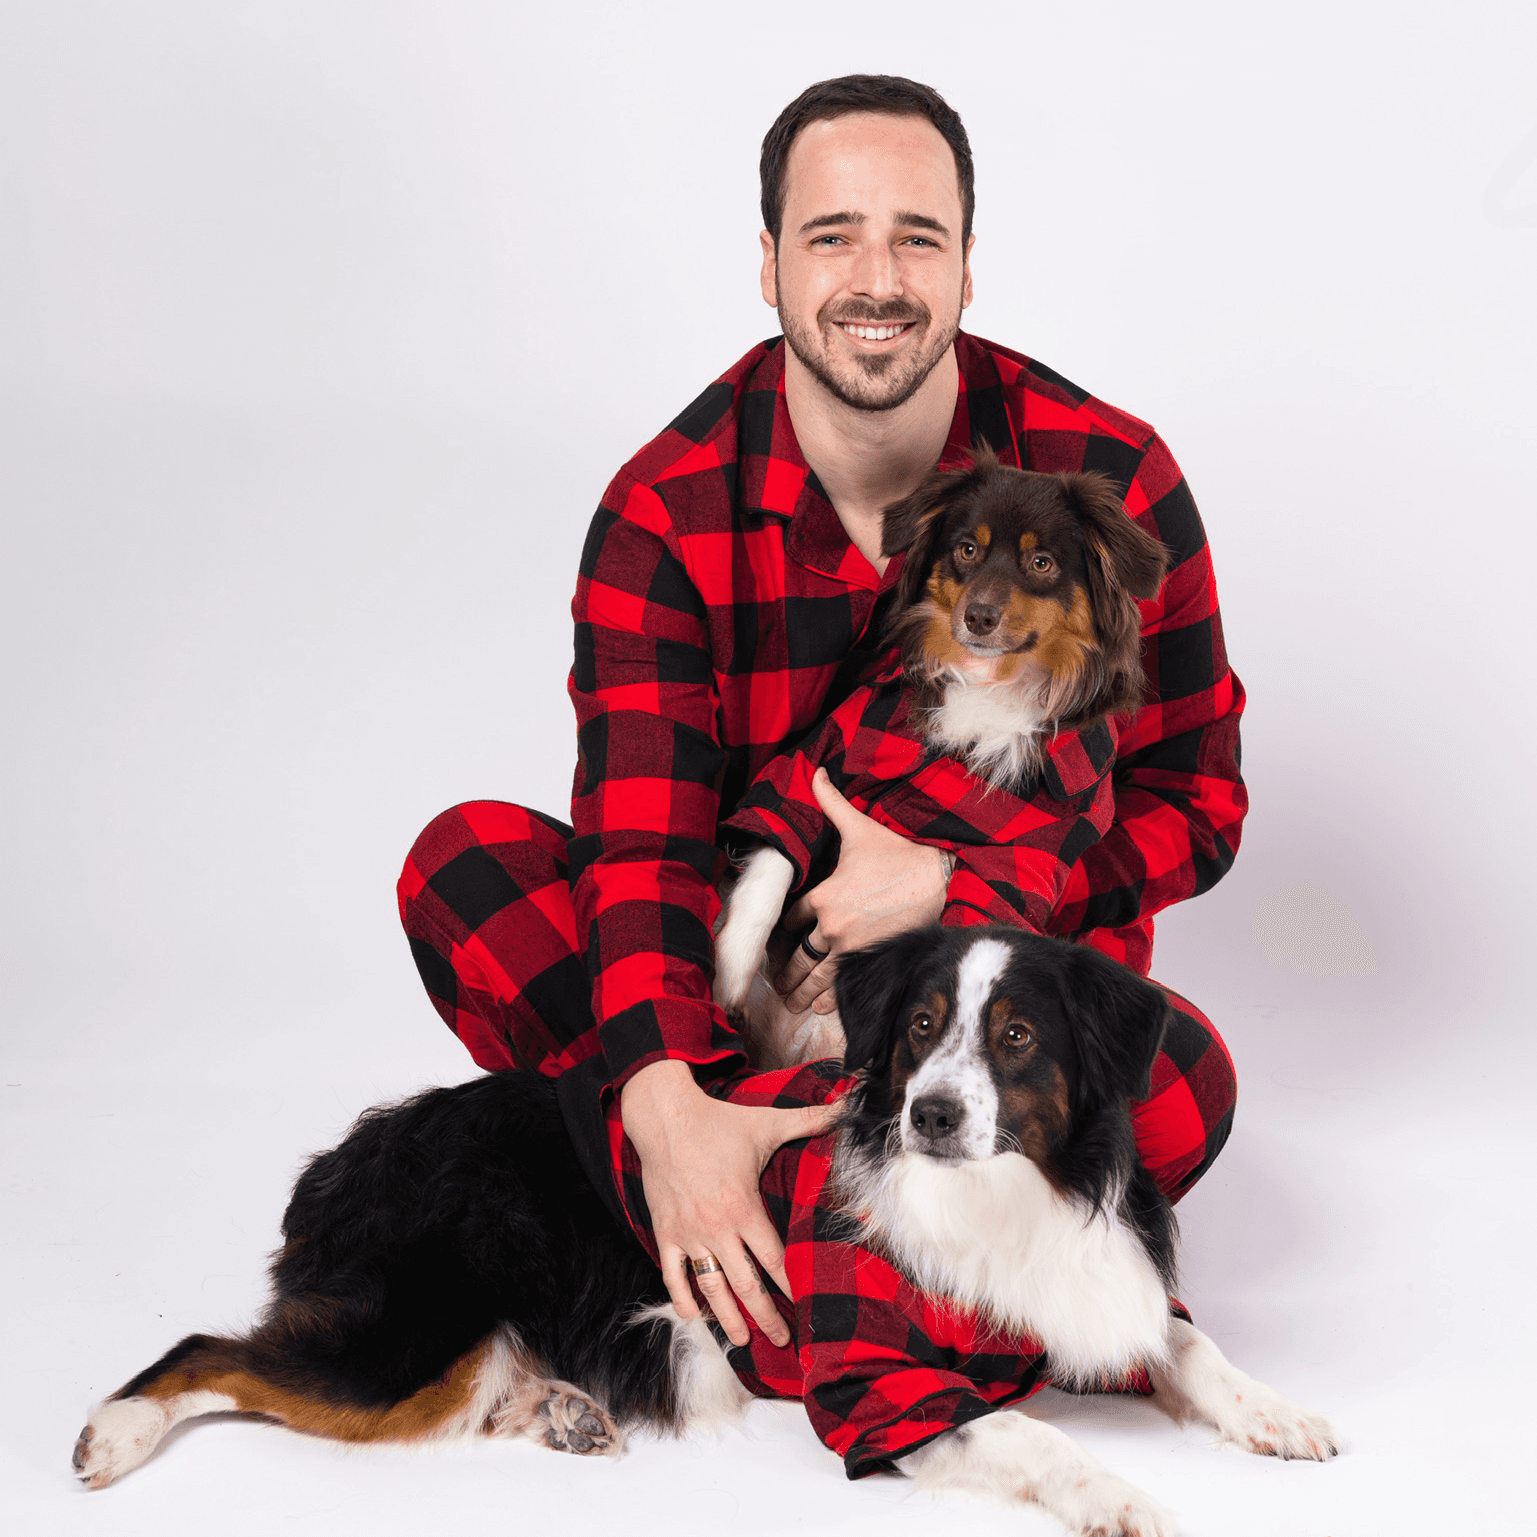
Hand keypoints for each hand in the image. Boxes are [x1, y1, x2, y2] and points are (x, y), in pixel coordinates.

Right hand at [620, 1059, 840, 1347]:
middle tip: (783, 1339)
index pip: (774, 1258)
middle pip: (746, 1283)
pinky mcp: (665, 1232)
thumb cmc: (718, 1121)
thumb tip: (847, 1104)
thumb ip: (810, 1118)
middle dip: (766, 1315)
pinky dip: (683, 1297)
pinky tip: (694, 1315)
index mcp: (744, 1207)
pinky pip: (673, 1274)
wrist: (664, 1116)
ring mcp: (689, 1233)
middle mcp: (717, 1227)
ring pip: (711, 1287)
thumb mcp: (767, 1122)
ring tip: (742, 1340)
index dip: (791, 1285)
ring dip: (728, 1317)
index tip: (806, 1307)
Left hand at [776, 769, 952, 1012]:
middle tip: (777, 984)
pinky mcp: (871, 960)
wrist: (938, 881)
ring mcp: (851, 947)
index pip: (793, 918)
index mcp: (823, 896)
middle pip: (799, 955)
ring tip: (790, 1001)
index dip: (787, 926)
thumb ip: (831, 803)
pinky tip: (819, 1008)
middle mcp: (832, 926)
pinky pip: (844, 984)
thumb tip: (815, 772)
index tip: (783, 936)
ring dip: (801, 990)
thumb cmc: (897, 856)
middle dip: (786, 971)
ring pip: (817, 975)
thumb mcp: (859, 828)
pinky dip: (830, 998)